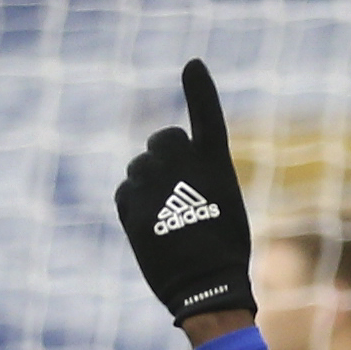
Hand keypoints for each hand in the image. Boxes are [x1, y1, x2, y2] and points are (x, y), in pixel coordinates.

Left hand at [112, 59, 255, 327]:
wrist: (206, 284)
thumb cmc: (224, 249)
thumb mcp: (222, 203)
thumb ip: (197, 177)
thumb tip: (161, 167)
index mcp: (215, 162)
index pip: (207, 115)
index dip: (200, 89)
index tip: (192, 65)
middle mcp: (183, 165)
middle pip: (161, 140)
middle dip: (164, 155)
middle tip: (176, 186)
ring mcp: (155, 183)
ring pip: (139, 167)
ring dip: (149, 181)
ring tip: (167, 214)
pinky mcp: (133, 205)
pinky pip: (126, 191)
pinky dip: (135, 204)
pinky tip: (152, 226)